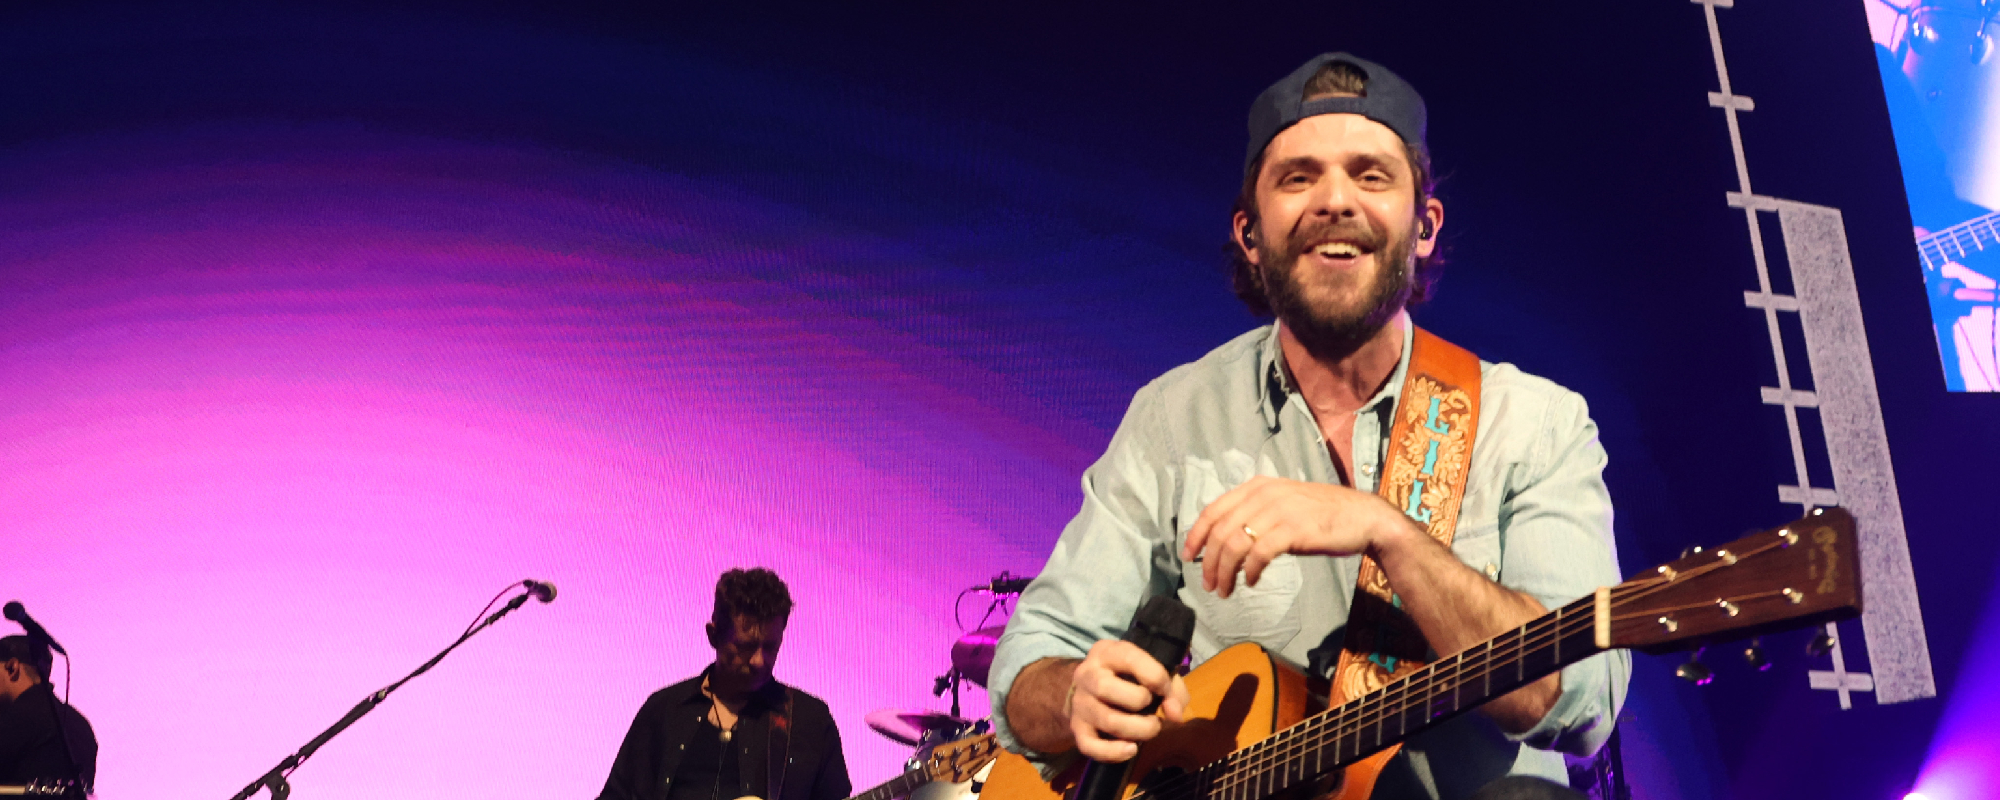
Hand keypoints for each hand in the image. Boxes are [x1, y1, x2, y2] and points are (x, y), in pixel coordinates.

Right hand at [1067, 640, 1189, 761]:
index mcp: (1107, 652)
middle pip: (1106, 688)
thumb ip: (1172, 688)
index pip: (1131, 660)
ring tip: (1150, 729)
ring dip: (1137, 730)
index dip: (1157, 679)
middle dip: (1140, 703)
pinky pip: (1090, 746)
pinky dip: (1114, 752)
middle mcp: (1087, 674)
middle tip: (1153, 710)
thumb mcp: (1151, 671)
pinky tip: (1131, 749)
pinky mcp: (1076, 728)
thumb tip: (1176, 715)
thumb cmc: (1128, 677)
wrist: (1090, 690)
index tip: (1167, 692)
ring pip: (1106, 720)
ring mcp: (1079, 702)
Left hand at [1182, 475, 1409, 597]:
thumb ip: (1256, 515)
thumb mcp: (1283, 505)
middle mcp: (1264, 494)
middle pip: (1220, 530)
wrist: (1364, 518)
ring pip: (1235, 543)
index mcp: (1257, 486)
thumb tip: (1227, 541)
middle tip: (1209, 584)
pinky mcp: (1293, 529)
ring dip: (1225, 571)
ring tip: (1225, 590)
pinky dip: (1249, 571)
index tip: (1188, 557)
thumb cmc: (1322, 516)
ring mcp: (1279, 510)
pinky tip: (1251, 582)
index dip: (1196, 535)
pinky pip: (1258, 553)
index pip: (1213, 509)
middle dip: (1209, 561)